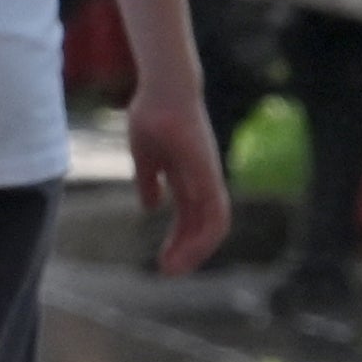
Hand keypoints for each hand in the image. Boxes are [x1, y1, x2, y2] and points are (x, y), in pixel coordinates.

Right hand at [129, 76, 229, 275]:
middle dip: (186, 252)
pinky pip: (215, 212)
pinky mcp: (208, 174)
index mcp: (188, 177)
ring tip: (171, 268)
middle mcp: (203, 181)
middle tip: (166, 272)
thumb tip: (150, 205)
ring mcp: (208, 178)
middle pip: (202, 226)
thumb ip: (149, 180)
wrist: (163, 89)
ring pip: (213, 225)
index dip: (180, 240)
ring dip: (195, 250)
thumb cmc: (153, 114)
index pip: (191, 217)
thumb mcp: (145, 155)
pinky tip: (184, 248)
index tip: (162, 258)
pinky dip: (204, 234)